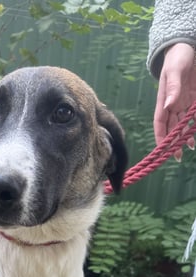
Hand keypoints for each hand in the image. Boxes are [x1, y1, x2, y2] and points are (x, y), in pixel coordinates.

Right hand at [154, 43, 195, 157]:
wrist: (188, 44)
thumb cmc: (178, 55)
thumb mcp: (174, 70)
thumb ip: (172, 88)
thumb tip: (168, 106)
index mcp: (163, 100)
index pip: (160, 122)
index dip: (161, 137)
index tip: (164, 150)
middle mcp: (172, 103)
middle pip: (171, 126)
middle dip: (174, 141)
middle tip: (178, 156)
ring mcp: (183, 101)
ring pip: (183, 123)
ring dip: (185, 135)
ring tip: (190, 147)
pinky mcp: (193, 97)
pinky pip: (193, 114)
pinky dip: (195, 123)